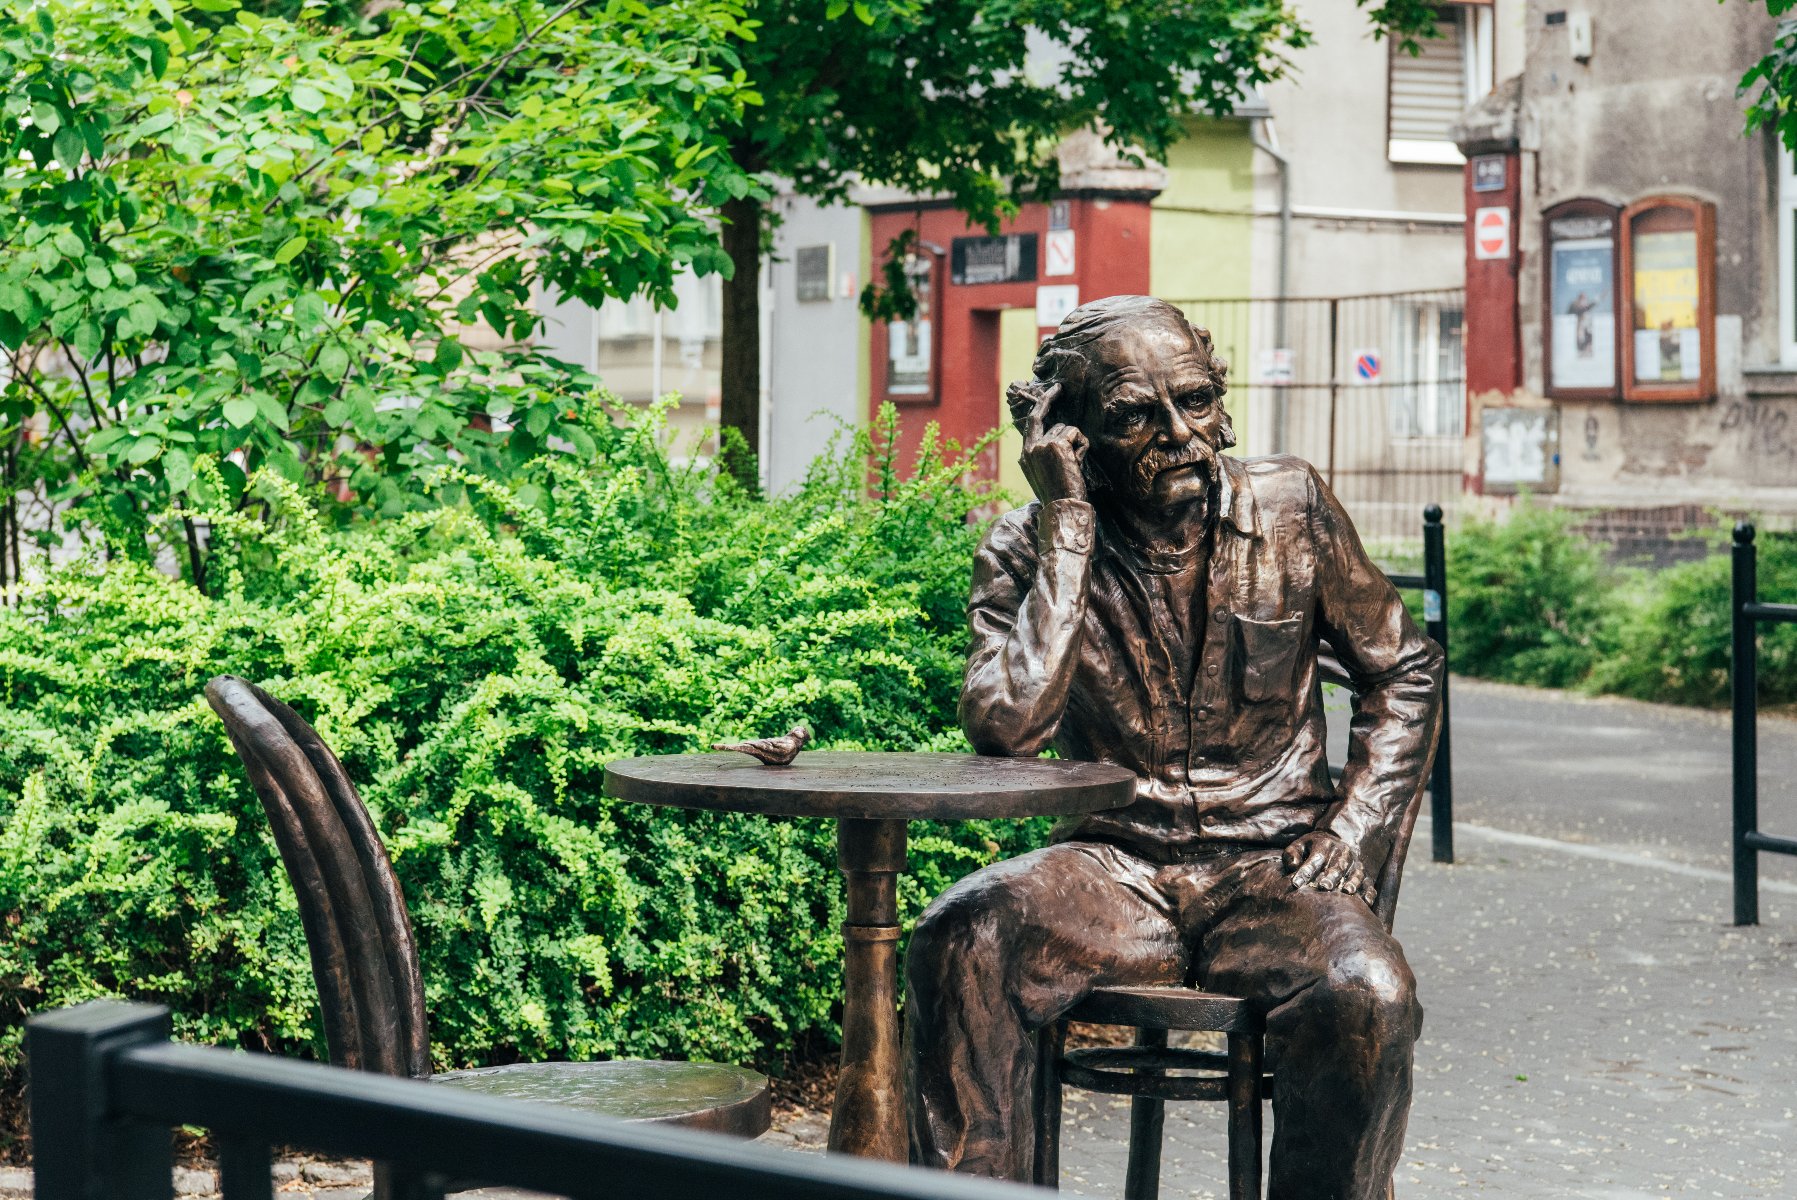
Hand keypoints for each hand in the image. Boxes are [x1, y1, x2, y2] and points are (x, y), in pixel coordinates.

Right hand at [1010, 380, 1087, 504]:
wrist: (1062, 508)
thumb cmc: (1060, 496)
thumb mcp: (1046, 473)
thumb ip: (1045, 454)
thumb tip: (1058, 436)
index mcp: (1025, 456)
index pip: (1031, 425)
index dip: (1040, 408)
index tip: (1049, 394)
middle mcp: (1029, 448)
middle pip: (1041, 415)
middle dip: (1049, 398)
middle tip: (1058, 387)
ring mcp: (1041, 445)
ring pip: (1065, 428)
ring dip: (1076, 443)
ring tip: (1074, 466)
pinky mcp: (1056, 444)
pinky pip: (1076, 434)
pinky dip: (1082, 447)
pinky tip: (1078, 464)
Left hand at [1282, 831, 1371, 900]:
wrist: (1337, 841)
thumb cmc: (1312, 848)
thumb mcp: (1299, 845)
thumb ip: (1292, 855)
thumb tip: (1293, 867)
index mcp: (1325, 844)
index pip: (1315, 858)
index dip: (1305, 870)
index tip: (1296, 883)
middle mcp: (1343, 853)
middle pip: (1338, 866)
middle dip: (1331, 877)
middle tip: (1323, 887)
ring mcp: (1356, 864)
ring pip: (1356, 874)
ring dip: (1352, 883)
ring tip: (1347, 892)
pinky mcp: (1365, 875)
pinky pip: (1369, 885)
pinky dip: (1369, 893)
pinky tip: (1366, 903)